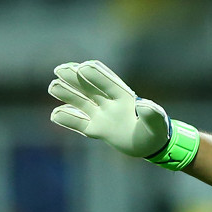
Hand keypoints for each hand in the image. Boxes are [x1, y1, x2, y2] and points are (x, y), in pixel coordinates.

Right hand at [48, 60, 170, 157]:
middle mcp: (111, 104)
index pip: (109, 85)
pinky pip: (80, 124)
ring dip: (68, 95)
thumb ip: (153, 114)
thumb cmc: (157, 131)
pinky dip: (68, 119)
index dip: (97, 76)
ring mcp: (102, 116)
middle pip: (90, 89)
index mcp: (126, 99)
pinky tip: (55, 114)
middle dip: (76, 79)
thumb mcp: (158, 123)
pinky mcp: (97, 129)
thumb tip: (145, 104)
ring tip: (53, 86)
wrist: (150, 145)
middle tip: (60, 69)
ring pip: (82, 103)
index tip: (83, 66)